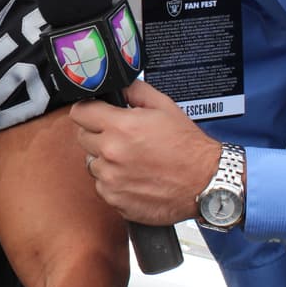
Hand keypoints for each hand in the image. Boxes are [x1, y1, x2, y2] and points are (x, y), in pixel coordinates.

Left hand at [73, 79, 221, 223]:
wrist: (206, 183)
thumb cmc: (188, 148)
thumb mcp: (164, 107)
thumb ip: (135, 91)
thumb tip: (117, 87)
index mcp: (120, 127)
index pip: (79, 113)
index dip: (88, 111)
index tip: (94, 114)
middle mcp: (111, 154)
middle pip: (83, 138)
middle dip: (99, 135)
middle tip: (122, 138)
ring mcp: (111, 179)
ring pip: (92, 163)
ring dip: (106, 161)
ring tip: (132, 160)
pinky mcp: (115, 200)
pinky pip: (103, 186)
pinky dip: (114, 182)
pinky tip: (135, 177)